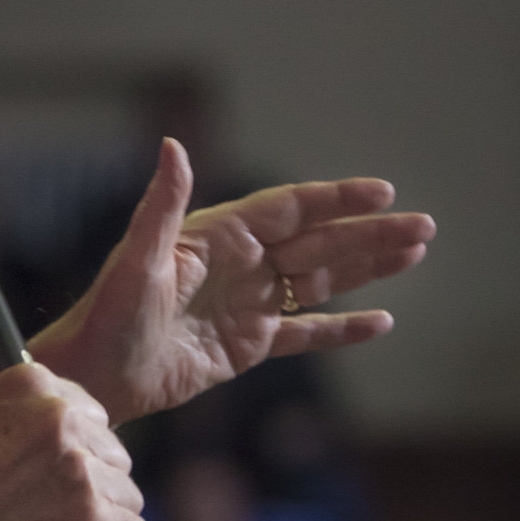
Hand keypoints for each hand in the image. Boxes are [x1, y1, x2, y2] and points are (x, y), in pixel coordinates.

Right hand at [0, 363, 147, 520]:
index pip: (90, 412)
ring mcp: (80, 471)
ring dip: (111, 519)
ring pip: (130, 496)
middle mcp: (61, 420)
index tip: (65, 471)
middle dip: (99, 482)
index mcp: (30, 387)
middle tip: (68, 511)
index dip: (81, 446)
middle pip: (115, 453)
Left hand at [29, 138, 434, 425]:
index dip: (337, 199)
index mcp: (219, 236)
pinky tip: (381, 322)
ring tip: (415, 253)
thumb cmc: (107, 315)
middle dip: (371, 233)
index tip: (382, 191)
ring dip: (368, 268)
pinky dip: (343, 327)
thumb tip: (173, 145)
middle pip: (319, 241)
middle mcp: (240, 264)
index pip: (291, 209)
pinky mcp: (248, 345)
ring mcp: (248, 304)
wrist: (95, 375)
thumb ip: (162, 204)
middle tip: (424, 226)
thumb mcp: (136, 259)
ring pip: (321, 280)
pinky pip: (306, 333)